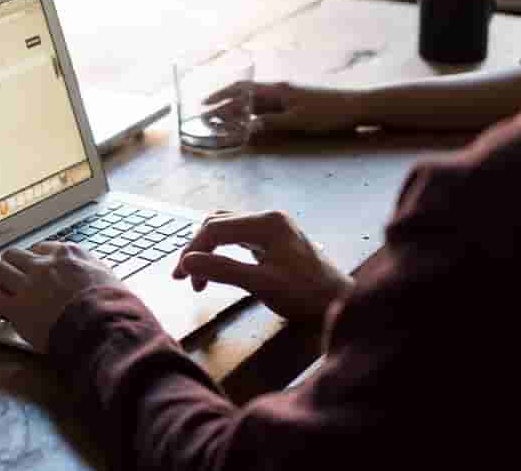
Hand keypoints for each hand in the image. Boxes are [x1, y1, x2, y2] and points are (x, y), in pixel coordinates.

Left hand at [0, 242, 119, 350]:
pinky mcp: (18, 308)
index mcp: (68, 255)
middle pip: (14, 254)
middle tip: (14, 280)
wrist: (103, 326)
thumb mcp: (109, 276)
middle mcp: (45, 265)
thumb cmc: (112, 305)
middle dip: (12, 267)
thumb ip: (94, 270)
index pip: (41, 248)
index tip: (36, 271)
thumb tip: (94, 273)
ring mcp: (29, 285)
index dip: (36, 261)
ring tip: (2, 292)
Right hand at [172, 211, 351, 321]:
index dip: (193, 251)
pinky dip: (222, 252)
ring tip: (199, 278)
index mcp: (266, 222)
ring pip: (226, 229)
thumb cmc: (306, 295)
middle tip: (185, 279)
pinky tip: (218, 269)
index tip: (180, 277)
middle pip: (217, 224)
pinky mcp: (274, 239)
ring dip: (208, 250)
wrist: (341, 303)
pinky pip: (238, 237)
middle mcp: (268, 217)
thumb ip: (223, 271)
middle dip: (197, 250)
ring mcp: (272, 227)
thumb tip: (186, 263)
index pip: (215, 228)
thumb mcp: (262, 284)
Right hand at [204, 81, 363, 138]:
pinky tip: (248, 121)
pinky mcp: (293, 103)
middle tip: (206, 114)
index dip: (222, 96)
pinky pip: (265, 106)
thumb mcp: (298, 121)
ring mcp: (286, 96)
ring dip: (236, 108)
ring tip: (221, 119)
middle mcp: (278, 90)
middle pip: (245, 94)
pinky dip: (251, 113)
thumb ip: (272, 123)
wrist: (354, 107)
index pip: (242, 90)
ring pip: (254, 101)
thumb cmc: (327, 113)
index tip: (205, 105)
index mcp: (277, 90)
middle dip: (224, 102)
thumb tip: (248, 126)